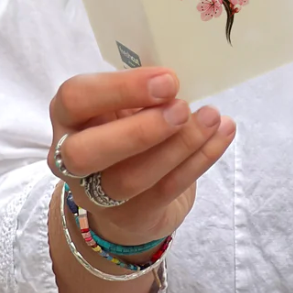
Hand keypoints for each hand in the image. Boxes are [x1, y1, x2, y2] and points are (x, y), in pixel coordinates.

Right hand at [47, 67, 235, 246]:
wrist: (131, 199)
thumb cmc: (129, 131)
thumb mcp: (127, 105)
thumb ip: (143, 91)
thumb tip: (180, 76)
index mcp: (70, 117)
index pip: (74, 99)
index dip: (119, 89)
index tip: (167, 79)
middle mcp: (71, 159)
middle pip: (85, 152)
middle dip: (139, 130)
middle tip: (183, 108)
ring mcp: (98, 195)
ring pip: (130, 177)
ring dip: (179, 145)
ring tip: (212, 118)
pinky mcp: (133, 216)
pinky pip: (167, 189)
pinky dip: (200, 159)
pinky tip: (223, 134)